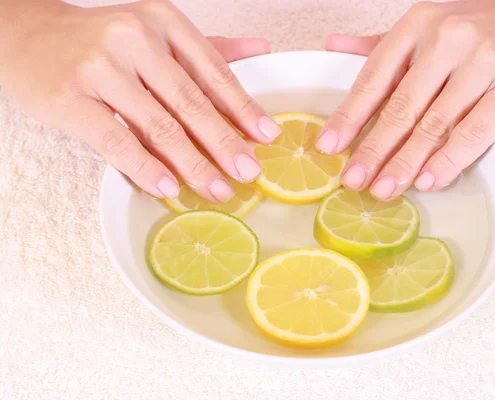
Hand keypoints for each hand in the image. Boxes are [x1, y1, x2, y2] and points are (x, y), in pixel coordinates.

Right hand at [0, 0, 280, 200]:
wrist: (27, 33)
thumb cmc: (99, 40)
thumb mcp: (156, 33)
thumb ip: (207, 48)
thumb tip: (260, 49)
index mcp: (162, 22)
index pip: (213, 72)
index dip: (243, 108)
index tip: (267, 137)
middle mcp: (133, 38)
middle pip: (191, 102)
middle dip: (225, 143)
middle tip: (250, 172)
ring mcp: (99, 68)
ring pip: (157, 126)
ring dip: (193, 164)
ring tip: (218, 189)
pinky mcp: (69, 98)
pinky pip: (116, 141)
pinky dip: (145, 167)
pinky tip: (168, 187)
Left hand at [321, 0, 494, 199]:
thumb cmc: (483, 26)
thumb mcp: (428, 25)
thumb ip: (382, 43)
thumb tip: (334, 47)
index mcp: (418, 25)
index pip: (374, 78)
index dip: (348, 116)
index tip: (328, 146)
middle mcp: (447, 39)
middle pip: (400, 107)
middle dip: (373, 150)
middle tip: (353, 180)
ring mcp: (483, 61)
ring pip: (435, 124)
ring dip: (405, 162)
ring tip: (383, 189)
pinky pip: (476, 131)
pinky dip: (449, 160)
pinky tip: (428, 180)